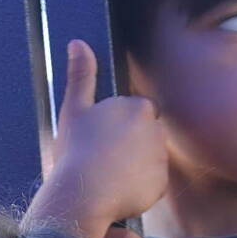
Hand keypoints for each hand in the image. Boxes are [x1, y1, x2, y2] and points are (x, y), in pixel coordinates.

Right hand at [30, 40, 167, 237]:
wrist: (83, 194)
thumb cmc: (76, 150)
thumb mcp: (74, 109)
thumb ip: (81, 75)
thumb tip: (78, 43)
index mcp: (138, 107)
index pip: (138, 112)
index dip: (119, 127)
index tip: (102, 140)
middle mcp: (157, 130)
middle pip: (147, 136)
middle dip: (131, 146)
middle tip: (104, 160)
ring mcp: (161, 159)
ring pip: (150, 161)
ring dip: (136, 167)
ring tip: (109, 178)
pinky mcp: (162, 185)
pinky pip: (152, 185)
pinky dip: (140, 189)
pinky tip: (119, 193)